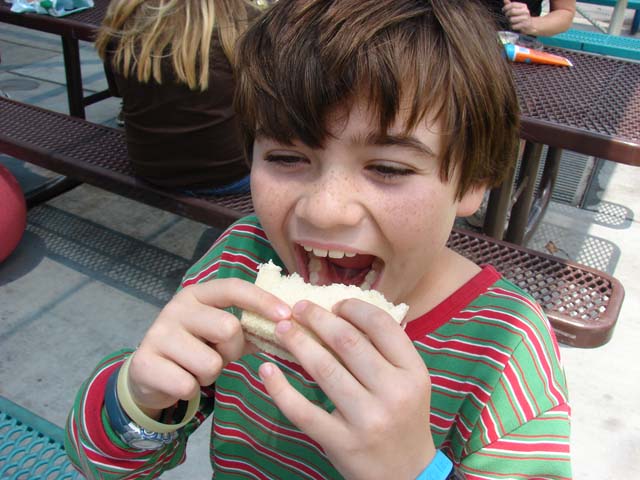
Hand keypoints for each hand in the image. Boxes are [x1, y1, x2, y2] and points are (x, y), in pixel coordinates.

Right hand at [127, 278, 290, 414]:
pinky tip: (180, 381)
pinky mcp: (144, 361)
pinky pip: (188, 385)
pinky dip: (191, 390)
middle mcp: (176, 307)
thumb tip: (291, 327)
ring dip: (209, 374)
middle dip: (231, 350)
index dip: (262, 300)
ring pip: (210, 362)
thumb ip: (251, 327)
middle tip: (217, 355)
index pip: (234, 288)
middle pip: (228, 328)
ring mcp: (157, 332)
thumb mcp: (222, 334)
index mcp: (198, 294)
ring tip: (196, 369)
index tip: (286, 315)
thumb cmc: (196, 348)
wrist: (150, 374)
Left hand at [259, 299, 435, 479]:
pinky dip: (281, 388)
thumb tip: (346, 313)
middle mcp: (393, 393)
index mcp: (413, 372)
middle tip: (298, 308)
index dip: (353, 307)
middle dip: (318, 318)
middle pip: (348, 341)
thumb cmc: (404, 418)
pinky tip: (267, 370)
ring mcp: (367, 419)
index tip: (335, 304)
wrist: (408, 475)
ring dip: (298, 342)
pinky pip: (303, 411)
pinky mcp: (341, 442)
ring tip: (282, 328)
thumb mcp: (410, 382)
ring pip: (324, 369)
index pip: (382, 325)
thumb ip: (387, 350)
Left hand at [503, 1, 536, 34]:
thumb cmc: (520, 17)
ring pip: (511, 19)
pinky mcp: (524, 25)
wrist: (530, 25)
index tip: (503, 10)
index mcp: (523, 6)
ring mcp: (525, 18)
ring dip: (509, 21)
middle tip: (507, 17)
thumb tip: (504, 0)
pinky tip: (514, 26)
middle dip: (507, 15)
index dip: (506, 7)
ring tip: (511, 22)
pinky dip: (512, 27)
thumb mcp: (517, 10)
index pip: (513, 4)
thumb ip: (510, 5)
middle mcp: (525, 11)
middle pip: (512, 11)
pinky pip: (513, 26)